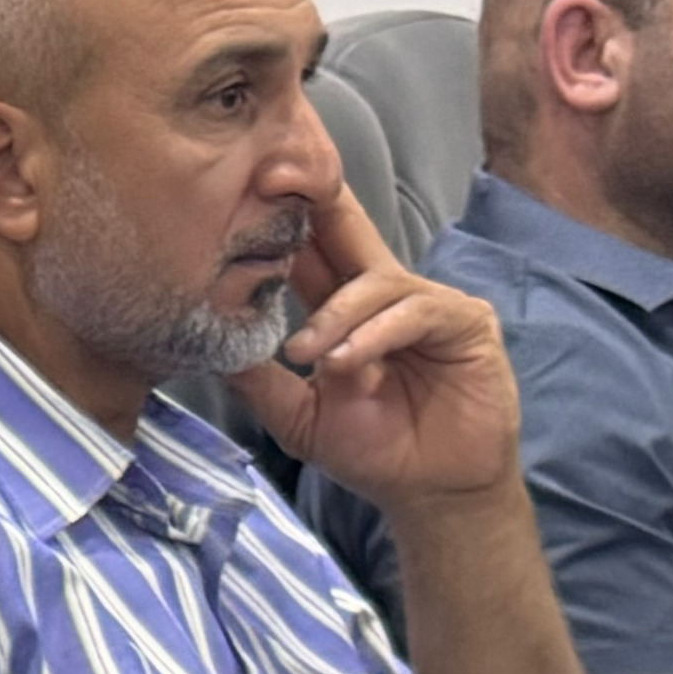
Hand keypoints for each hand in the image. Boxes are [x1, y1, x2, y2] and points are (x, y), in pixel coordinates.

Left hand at [228, 192, 519, 509]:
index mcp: (343, 308)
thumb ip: (259, 381)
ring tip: (307, 354)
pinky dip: (375, 335)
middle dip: (316, 205)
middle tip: (274, 183)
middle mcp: (385, 295)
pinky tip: (346, 361)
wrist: (431, 490)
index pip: (311, 252)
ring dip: (336, 316)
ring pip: (376, 282)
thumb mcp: (298, 417)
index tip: (241, 192)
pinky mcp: (466, 322)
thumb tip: (206, 348)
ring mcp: (428, 304)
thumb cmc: (372, 449)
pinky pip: (415, 313)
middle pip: (349, 232)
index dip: (283, 222)